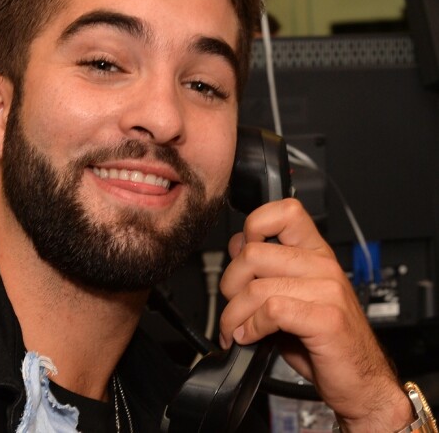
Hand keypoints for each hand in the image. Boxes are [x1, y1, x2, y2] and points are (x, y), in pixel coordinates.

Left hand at [218, 198, 412, 431]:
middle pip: (253, 252)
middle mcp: (322, 264)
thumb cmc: (324, 339)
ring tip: (235, 329)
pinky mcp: (326, 319)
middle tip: (232, 305)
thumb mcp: (290, 295)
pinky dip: (251, 328)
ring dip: (234, 314)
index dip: (255, 224)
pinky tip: (251, 337)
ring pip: (256, 286)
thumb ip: (266, 269)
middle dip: (229, 283)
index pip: (285, 210)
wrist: (362, 382)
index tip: (242, 252)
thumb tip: (236, 246)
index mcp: (315, 252)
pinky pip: (271, 311)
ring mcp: (327, 290)